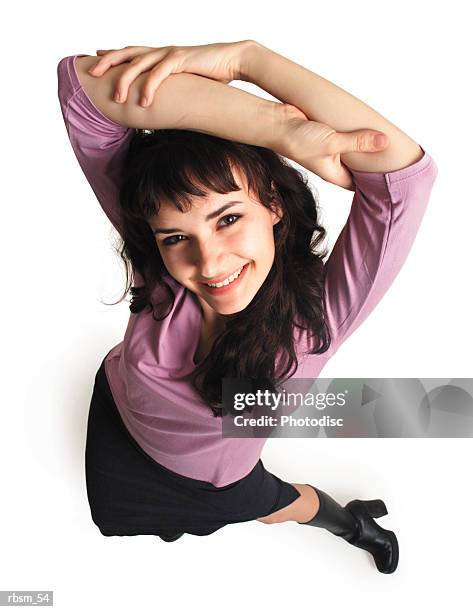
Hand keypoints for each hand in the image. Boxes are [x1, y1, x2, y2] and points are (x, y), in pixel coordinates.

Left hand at [88, 41, 250, 106]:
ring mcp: (170, 54)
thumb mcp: (188, 82)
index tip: (97, 57)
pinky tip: (143, 102)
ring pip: (139, 64)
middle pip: (128, 53)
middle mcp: (162, 51)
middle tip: (92, 72)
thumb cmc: (213, 73)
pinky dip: (149, 87)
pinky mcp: (181, 60)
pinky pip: (159, 74)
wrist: (234, 60)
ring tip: (116, 98)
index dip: (114, 54)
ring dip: (125, 81)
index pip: (132, 51)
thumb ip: (174, 88)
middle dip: (108, 62)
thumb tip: (168, 103)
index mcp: (163, 54)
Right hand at [280, 108, 389, 190]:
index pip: (360, 184)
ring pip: (353, 150)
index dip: (375, 183)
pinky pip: (346, 135)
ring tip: (386, 139)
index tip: (393, 177)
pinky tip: (367, 124)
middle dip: (374, 164)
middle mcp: (333, 164)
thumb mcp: (332, 143)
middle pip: (358, 168)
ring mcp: (330, 150)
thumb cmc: (298, 140)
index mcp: (335, 174)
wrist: (277, 123)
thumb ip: (358, 142)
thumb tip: (384, 141)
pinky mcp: (327, 135)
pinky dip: (356, 131)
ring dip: (366, 144)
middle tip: (396, 158)